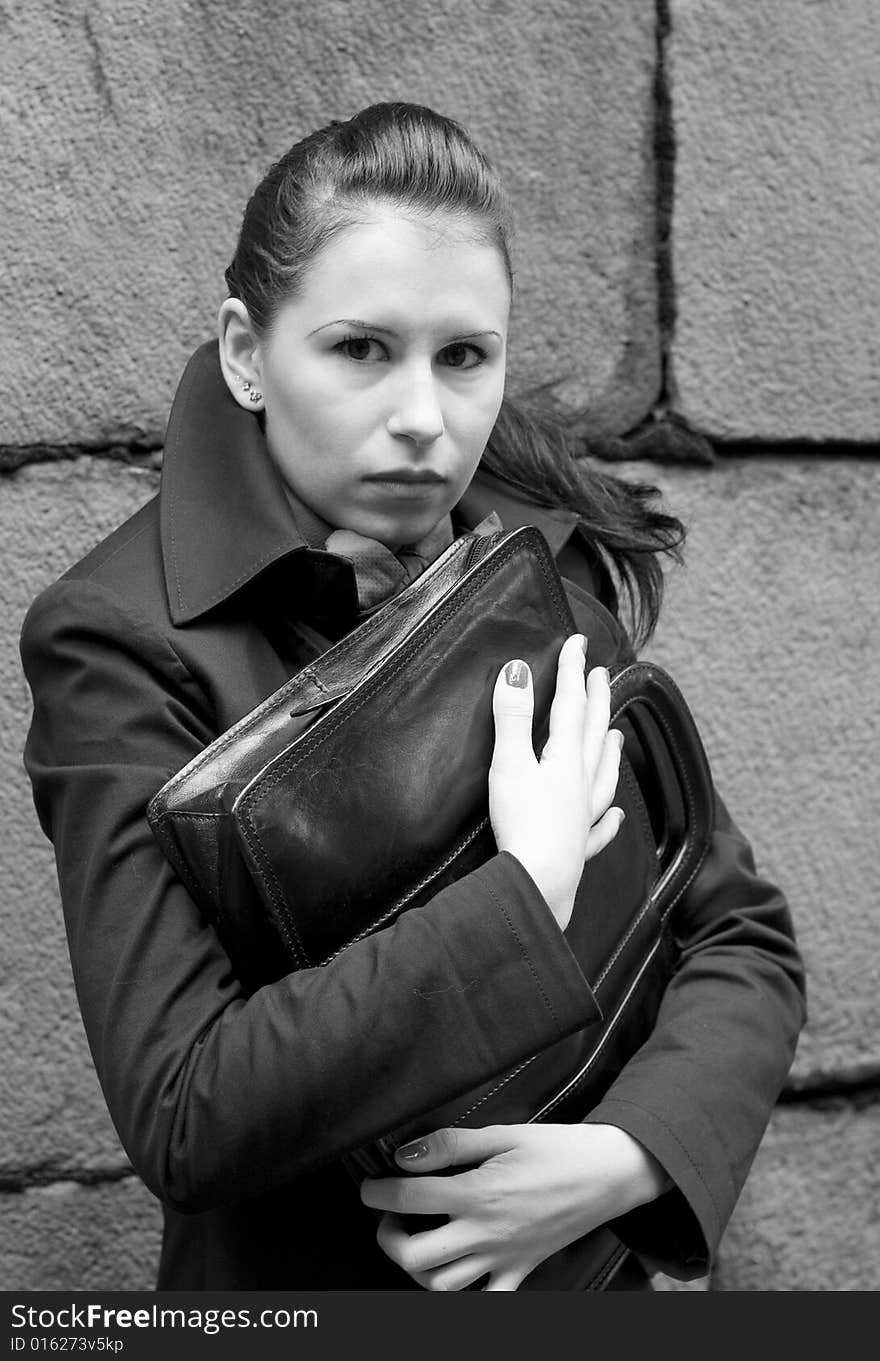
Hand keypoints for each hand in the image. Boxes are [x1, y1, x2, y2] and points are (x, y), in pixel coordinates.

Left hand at [360, 1123, 670, 1291]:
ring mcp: (503, 1258)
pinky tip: (457, 1268)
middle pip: (415, 1256)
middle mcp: (486, 1232)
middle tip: (389, 1215)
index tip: (370, 1184)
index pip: (409, 1198)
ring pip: (442, 1286)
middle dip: (387, 1237)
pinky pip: (486, 1300)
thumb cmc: (558, 1149)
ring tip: (418, 1238)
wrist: (609, 1173)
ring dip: (418, 1267)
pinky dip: (465, 1292)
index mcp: (479, 1193)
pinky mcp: (521, 1271)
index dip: (378, 1190)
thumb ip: (451, 1145)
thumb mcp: (503, 1133)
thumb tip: (406, 1154)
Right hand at [489, 633, 623, 928]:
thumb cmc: (522, 823)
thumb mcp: (509, 763)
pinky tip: (615, 815)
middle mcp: (581, 784)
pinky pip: (599, 828)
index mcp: (564, 759)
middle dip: (596, 701)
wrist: (539, 882)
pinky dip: (609, 819)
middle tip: (601, 675)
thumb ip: (512, 717)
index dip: (572, 671)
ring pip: (603, 776)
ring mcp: (583, 816)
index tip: (577, 642)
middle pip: (593, 734)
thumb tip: (516, 669)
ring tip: (617, 735)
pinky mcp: (577, 846)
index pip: (570, 705)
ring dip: (610, 751)